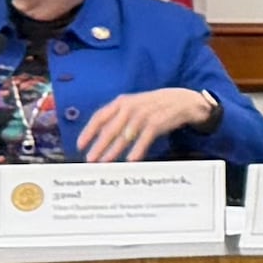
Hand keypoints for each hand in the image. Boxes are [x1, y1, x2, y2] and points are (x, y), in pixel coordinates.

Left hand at [77, 86, 216, 163]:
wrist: (182, 100)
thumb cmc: (155, 106)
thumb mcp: (135, 106)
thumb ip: (119, 117)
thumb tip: (102, 135)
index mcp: (122, 102)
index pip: (99, 117)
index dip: (88, 131)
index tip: (80, 145)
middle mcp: (130, 106)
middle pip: (110, 128)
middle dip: (99, 145)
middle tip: (90, 159)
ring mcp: (144, 114)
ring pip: (125, 135)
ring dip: (114, 150)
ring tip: (105, 162)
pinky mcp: (158, 122)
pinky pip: (144, 138)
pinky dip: (137, 149)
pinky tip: (131, 160)